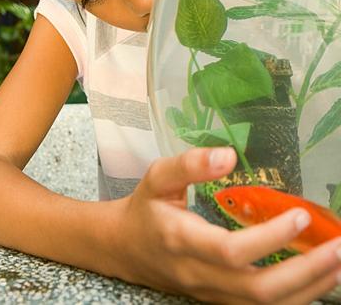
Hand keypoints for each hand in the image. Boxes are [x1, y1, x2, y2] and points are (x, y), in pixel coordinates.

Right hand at [113, 147, 340, 303]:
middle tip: (338, 247)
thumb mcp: (158, 176)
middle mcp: (198, 274)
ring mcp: (209, 293)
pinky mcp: (217, 300)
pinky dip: (293, 297)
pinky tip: (316, 279)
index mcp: (181, 240)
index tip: (299, 215)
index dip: (269, 238)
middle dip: (305, 273)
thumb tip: (230, 155)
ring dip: (307, 289)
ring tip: (337, 263)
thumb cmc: (145, 208)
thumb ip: (190, 163)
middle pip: (257, 289)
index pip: (230, 250)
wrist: (125, 248)